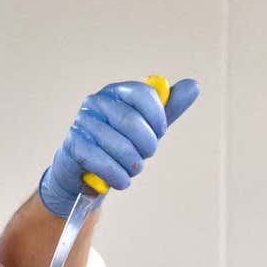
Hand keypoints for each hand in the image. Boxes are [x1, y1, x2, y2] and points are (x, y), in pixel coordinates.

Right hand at [37, 78, 200, 216]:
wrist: (86, 174)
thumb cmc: (119, 145)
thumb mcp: (148, 126)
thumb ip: (169, 108)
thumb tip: (193, 86)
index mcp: (116, 92)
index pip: (143, 93)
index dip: (158, 117)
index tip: (160, 133)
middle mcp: (96, 102)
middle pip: (131, 121)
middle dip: (146, 145)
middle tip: (146, 155)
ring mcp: (82, 123)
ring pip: (119, 146)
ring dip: (132, 165)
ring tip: (131, 169)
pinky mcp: (73, 146)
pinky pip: (103, 162)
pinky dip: (118, 177)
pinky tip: (120, 180)